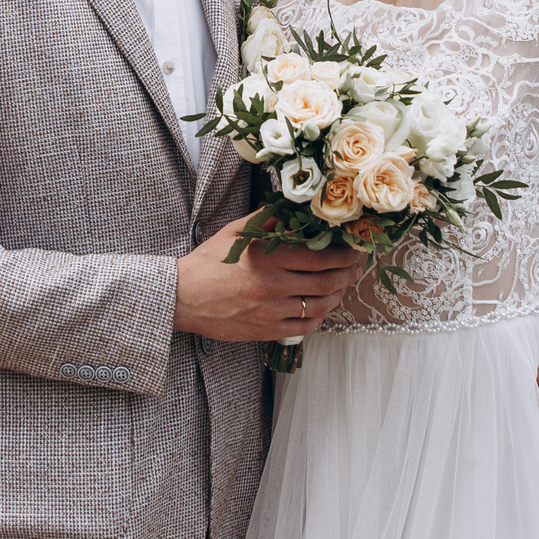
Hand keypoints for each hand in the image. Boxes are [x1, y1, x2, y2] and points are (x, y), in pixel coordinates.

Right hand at [174, 214, 363, 342]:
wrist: (183, 297)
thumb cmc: (209, 262)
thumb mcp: (236, 232)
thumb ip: (268, 219)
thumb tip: (295, 206)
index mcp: (268, 258)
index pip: (320, 257)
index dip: (344, 255)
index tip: (354, 250)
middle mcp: (273, 286)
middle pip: (327, 283)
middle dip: (348, 275)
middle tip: (356, 267)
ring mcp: (271, 312)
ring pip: (320, 306)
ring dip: (338, 296)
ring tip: (343, 286)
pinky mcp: (266, 331)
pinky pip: (304, 327)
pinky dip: (320, 316)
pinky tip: (322, 307)